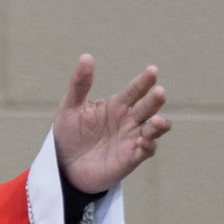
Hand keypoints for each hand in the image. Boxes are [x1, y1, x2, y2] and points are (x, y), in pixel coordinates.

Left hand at [52, 55, 170, 194]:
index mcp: (118, 104)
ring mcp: (132, 138)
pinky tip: (142, 142)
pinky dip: (148, 146)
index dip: (144, 80)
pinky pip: (147, 150)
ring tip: (156, 121)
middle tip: (158, 93)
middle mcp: (129, 119)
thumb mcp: (69, 107)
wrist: (63, 166)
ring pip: (156, 128)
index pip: (136, 89)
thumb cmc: (69, 134)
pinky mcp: (131, 158)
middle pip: (149, 106)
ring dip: (160, 124)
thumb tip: (86, 57)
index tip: (152, 71)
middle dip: (155, 100)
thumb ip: (79, 84)